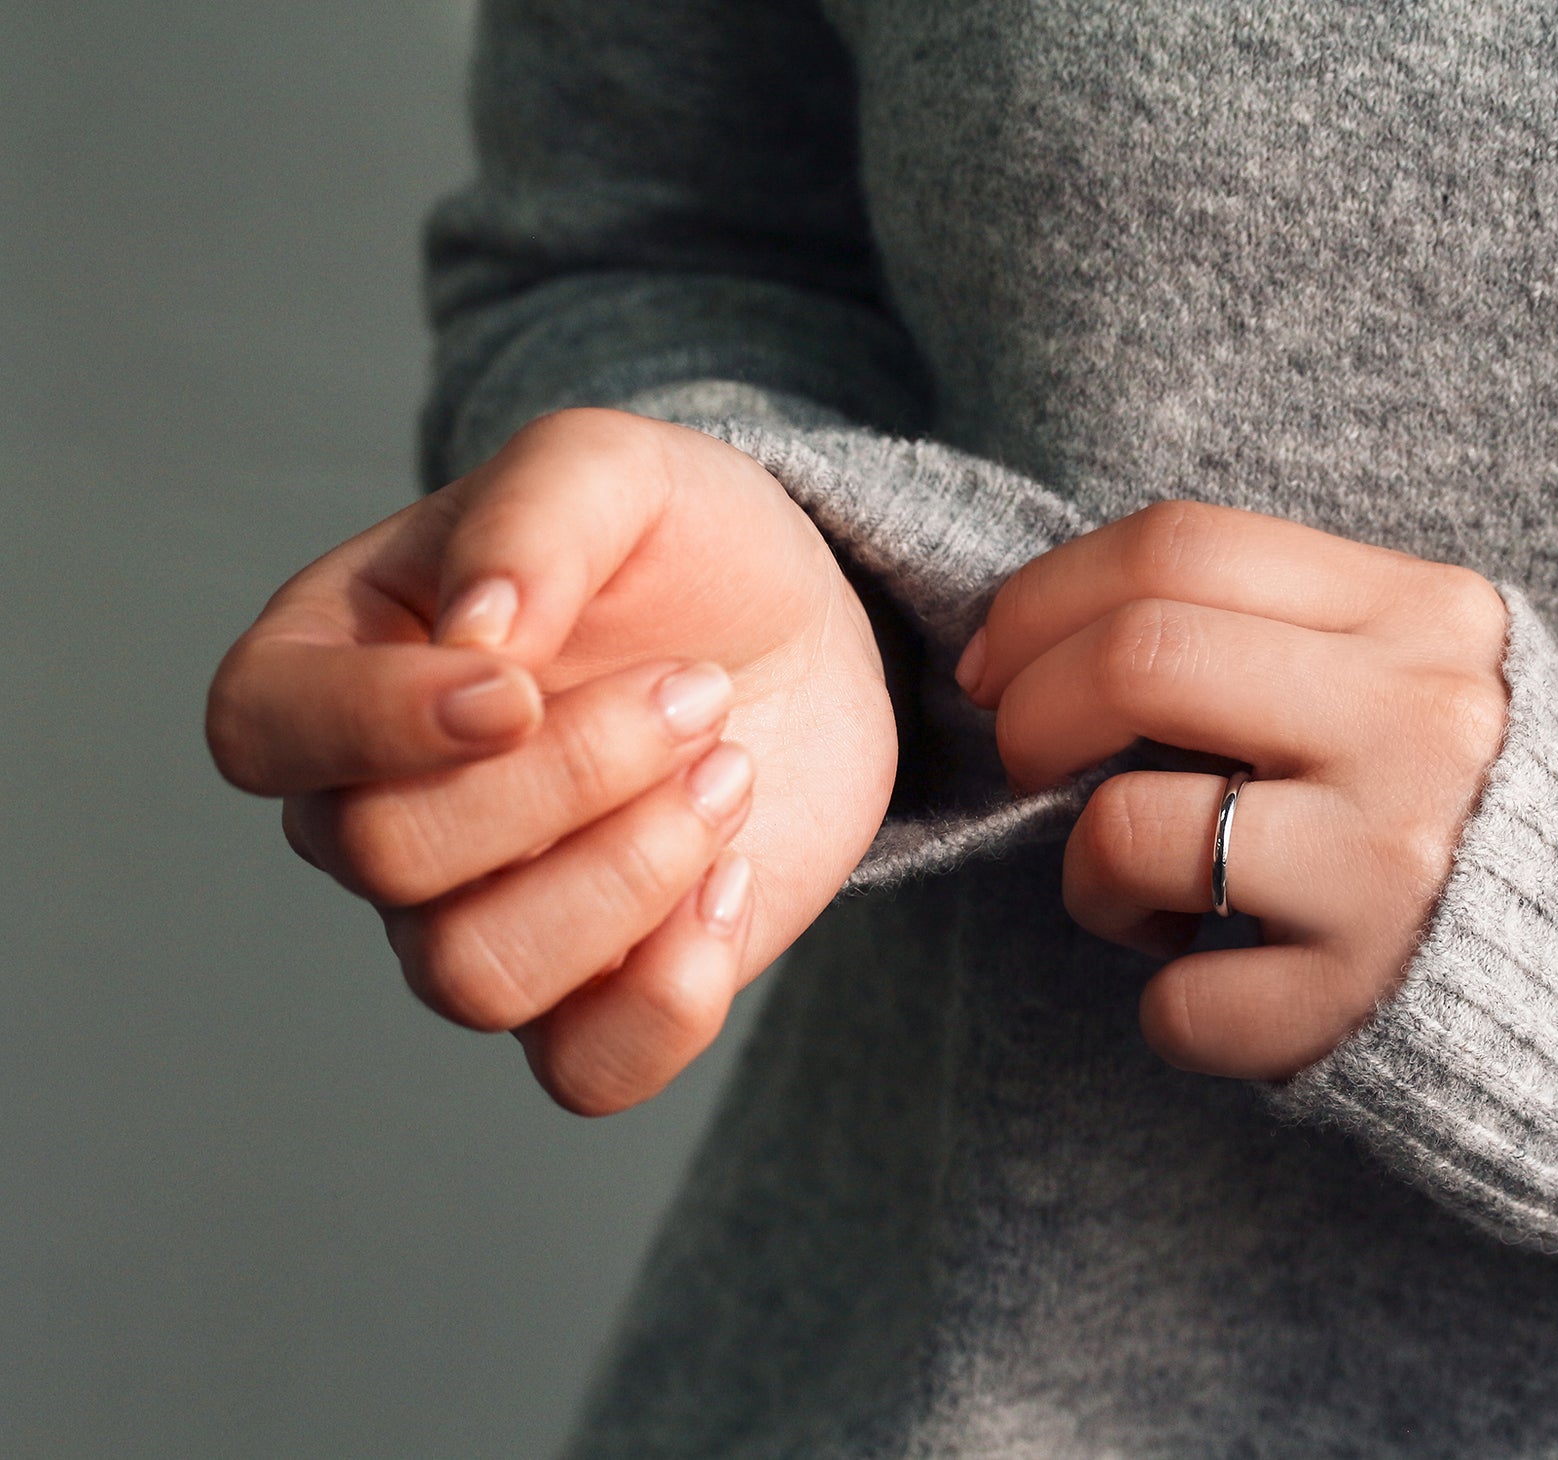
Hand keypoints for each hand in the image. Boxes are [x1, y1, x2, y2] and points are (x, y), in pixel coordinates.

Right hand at [207, 409, 897, 1112]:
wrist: (795, 635)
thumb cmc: (674, 547)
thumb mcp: (614, 470)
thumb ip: (535, 518)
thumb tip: (477, 637)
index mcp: (338, 665)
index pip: (261, 731)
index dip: (378, 726)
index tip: (523, 686)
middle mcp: (377, 810)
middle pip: (387, 857)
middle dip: (573, 776)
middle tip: (697, 691)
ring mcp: (473, 917)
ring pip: (473, 978)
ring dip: (632, 873)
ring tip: (728, 772)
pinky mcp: (586, 997)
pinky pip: (581, 1073)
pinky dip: (670, 995)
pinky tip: (734, 882)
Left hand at [957, 501, 1509, 1079]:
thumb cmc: (1483, 824)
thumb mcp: (1419, 681)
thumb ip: (1283, 635)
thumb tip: (1059, 631)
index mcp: (1424, 617)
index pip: (1182, 545)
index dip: (1044, 595)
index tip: (995, 659)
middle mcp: (1421, 723)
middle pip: (1140, 656)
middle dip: (1028, 712)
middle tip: (1022, 761)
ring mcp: (1397, 864)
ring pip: (1125, 830)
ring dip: (1086, 875)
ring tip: (1147, 900)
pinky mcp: (1367, 1000)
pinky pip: (1176, 1001)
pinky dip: (1162, 1001)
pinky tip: (1227, 983)